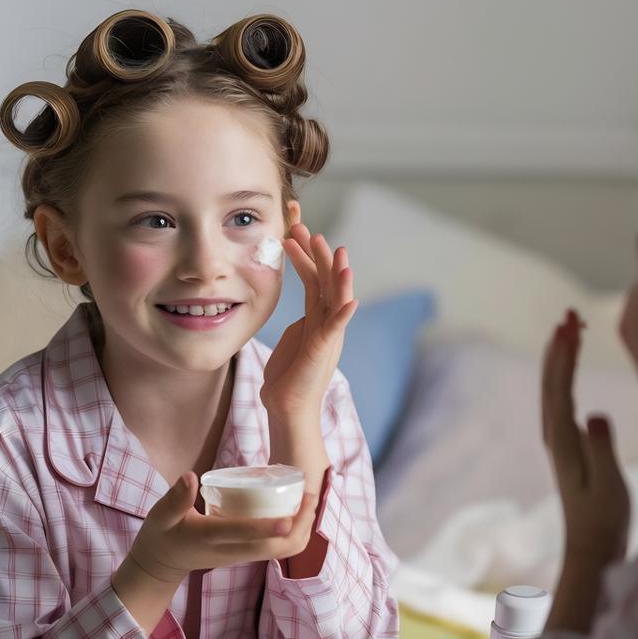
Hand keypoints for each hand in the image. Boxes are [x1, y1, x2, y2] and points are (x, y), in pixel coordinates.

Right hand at [125, 472, 319, 582]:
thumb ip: (176, 498)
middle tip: (312, 495)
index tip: (290, 518)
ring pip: (280, 552)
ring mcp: (241, 556)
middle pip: (274, 549)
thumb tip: (189, 476)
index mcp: (210, 538)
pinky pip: (276, 550)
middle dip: (300, 526)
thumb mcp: (161, 516)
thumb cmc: (162, 535)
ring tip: (311, 501)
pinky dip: (294, 534)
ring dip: (301, 531)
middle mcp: (232, 551)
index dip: (267, 528)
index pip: (243, 535)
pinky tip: (300, 513)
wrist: (161, 565)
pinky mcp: (246, 555)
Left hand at [261, 222, 357, 418]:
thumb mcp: (294, 341)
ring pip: (337, 298)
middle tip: (306, 229)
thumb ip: (300, 324)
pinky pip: (338, 326)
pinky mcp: (325, 349)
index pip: (314, 280)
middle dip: (317, 254)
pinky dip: (344, 311)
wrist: (288, 409)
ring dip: (337, 274)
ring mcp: (329, 335)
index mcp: (317, 319)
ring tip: (336, 251)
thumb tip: (300, 313)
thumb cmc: (287, 378)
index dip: (306, 257)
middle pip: (326, 281)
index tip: (294, 234)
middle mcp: (327, 323)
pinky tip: (350, 297)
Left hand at [542, 309, 630, 561]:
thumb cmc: (605, 518)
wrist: (591, 548)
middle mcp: (554, 437)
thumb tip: (595, 414)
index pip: (561, 388)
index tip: (571, 326)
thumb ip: (603, 449)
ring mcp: (558, 442)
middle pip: (551, 382)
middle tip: (569, 314)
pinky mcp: (566, 447)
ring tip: (568, 329)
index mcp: (563, 441)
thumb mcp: (610, 485)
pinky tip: (568, 370)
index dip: (566, 356)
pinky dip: (562, 377)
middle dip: (559, 346)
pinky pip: (559, 400)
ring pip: (552, 389)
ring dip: (559, 358)